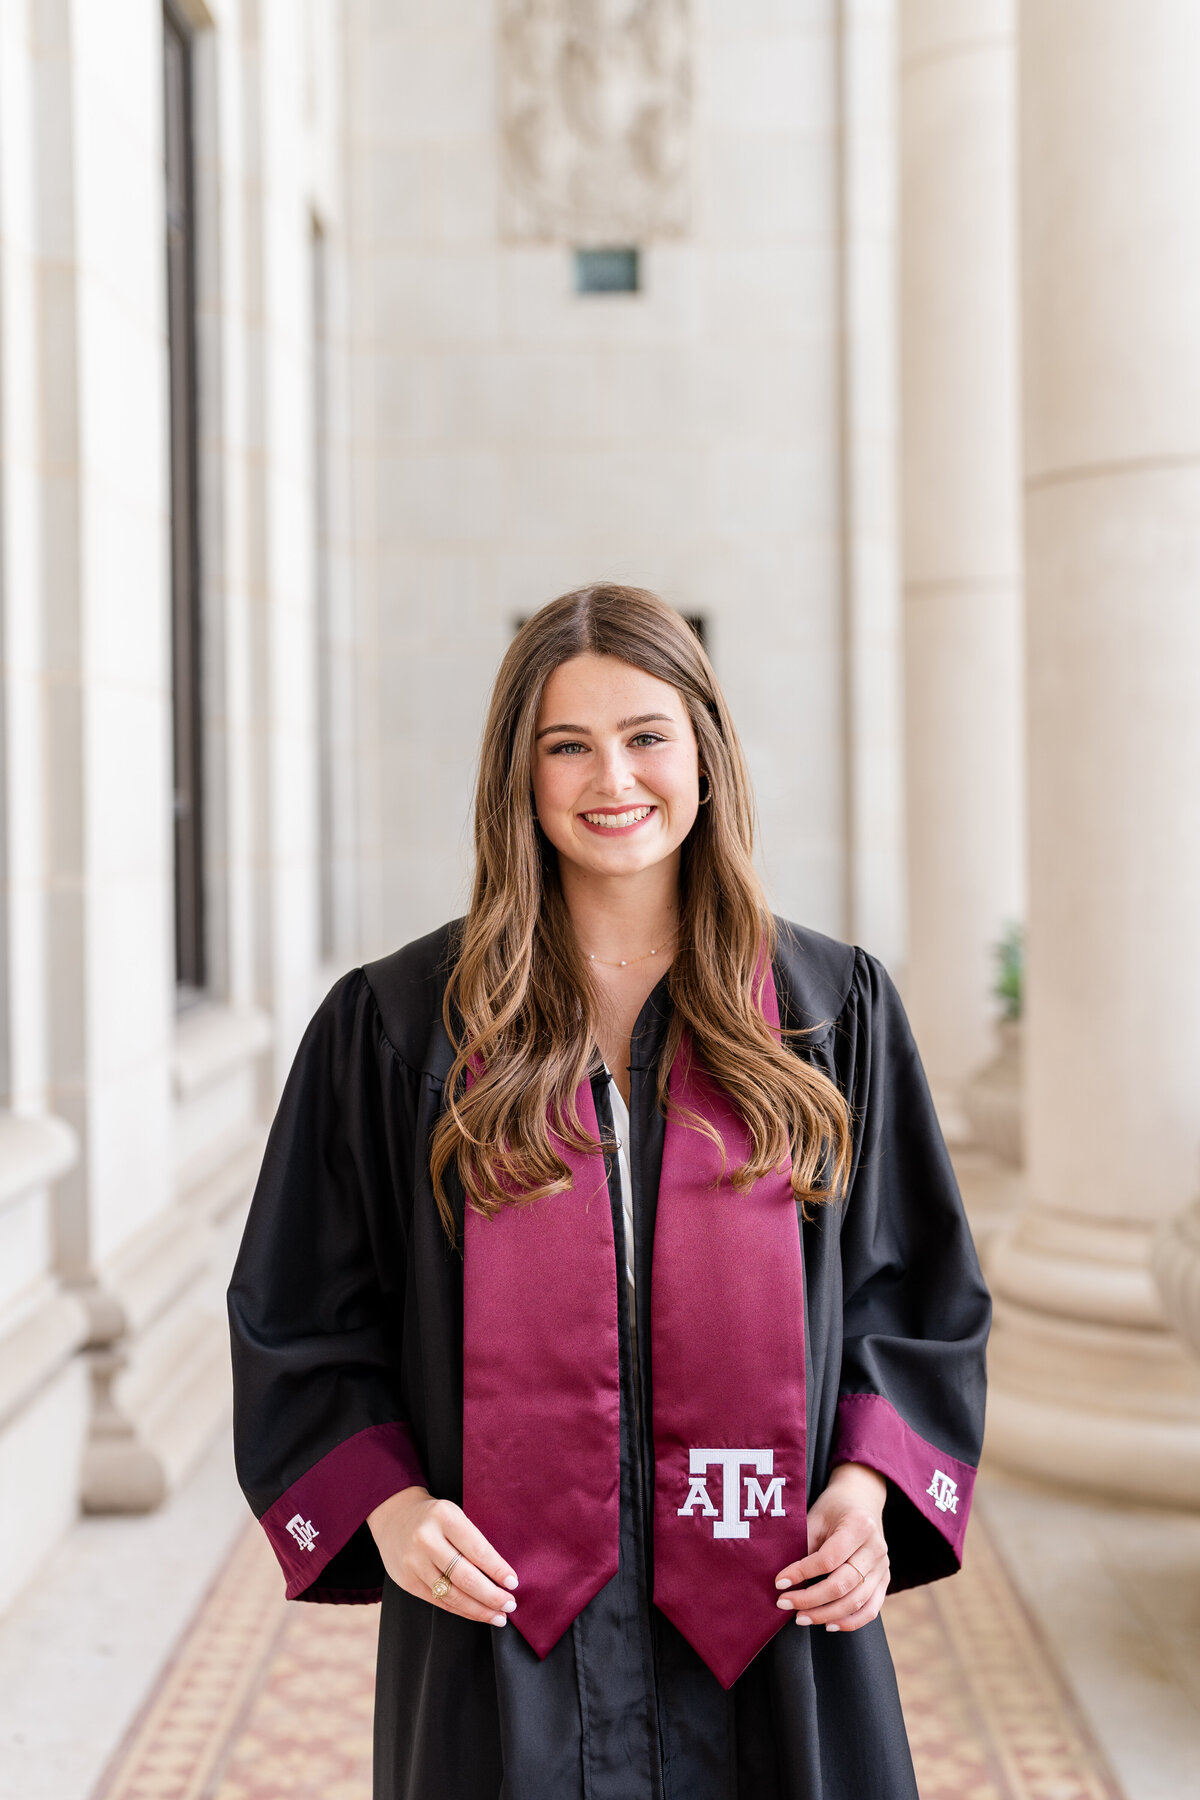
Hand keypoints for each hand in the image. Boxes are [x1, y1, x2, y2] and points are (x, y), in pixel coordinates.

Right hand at [367, 1485, 518, 1626]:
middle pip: (465, 1576)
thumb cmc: (435, 1517)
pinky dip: (461, 1610)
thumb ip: (473, 1539)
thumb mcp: (454, 1514)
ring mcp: (414, 1562)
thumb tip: (503, 1574)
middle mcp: (426, 1539)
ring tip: (499, 1616)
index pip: (476, 1548)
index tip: (513, 1583)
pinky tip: (477, 1614)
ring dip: (479, 1609)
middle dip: (491, 1595)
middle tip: (510, 1604)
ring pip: (452, 1594)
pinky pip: (439, 1601)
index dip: (497, 1569)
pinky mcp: (407, 1581)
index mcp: (444, 1516)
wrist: (393, 1517)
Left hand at [773, 1461, 888, 1632]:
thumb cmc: (833, 1508)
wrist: (861, 1500)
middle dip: (810, 1599)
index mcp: (859, 1526)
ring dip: (826, 1615)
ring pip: (856, 1602)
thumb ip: (806, 1547)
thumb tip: (786, 1581)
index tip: (779, 1583)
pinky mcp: (885, 1580)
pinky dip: (850, 1622)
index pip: (828, 1559)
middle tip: (784, 1604)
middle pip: (843, 1584)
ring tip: (801, 1618)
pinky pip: (871, 1609)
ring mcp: (883, 1566)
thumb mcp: (816, 1517)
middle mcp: (876, 1548)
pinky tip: (828, 1625)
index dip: (802, 1573)